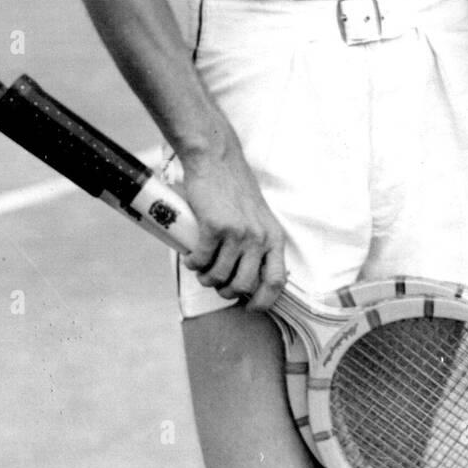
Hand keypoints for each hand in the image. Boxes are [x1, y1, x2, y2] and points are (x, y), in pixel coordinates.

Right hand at [179, 140, 286, 310]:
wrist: (217, 160)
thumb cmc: (235, 190)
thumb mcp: (259, 218)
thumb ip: (259, 244)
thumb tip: (247, 278)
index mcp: (274, 237)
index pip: (277, 282)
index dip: (263, 302)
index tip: (249, 307)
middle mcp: (259, 238)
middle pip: (242, 286)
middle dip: (225, 291)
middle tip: (215, 281)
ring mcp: (238, 233)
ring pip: (219, 277)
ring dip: (205, 278)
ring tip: (201, 268)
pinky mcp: (215, 227)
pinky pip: (201, 261)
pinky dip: (193, 264)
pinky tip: (191, 257)